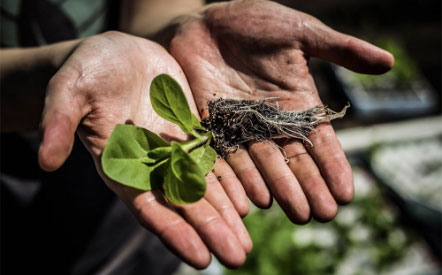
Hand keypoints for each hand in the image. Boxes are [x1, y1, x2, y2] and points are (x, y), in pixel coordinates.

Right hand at [38, 31, 250, 267]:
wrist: (115, 53)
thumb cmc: (86, 72)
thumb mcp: (69, 91)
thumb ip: (60, 123)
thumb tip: (44, 160)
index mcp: (122, 165)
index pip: (150, 207)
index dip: (175, 232)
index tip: (201, 258)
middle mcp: (152, 165)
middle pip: (185, 204)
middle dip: (211, 230)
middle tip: (238, 257)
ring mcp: (174, 150)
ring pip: (205, 187)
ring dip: (226, 213)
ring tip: (247, 240)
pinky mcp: (191, 131)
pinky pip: (215, 158)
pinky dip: (232, 178)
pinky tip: (251, 198)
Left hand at [168, 0, 393, 222]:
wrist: (205, 22)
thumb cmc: (254, 21)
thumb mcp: (300, 32)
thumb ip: (338, 49)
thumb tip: (388, 62)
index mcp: (296, 102)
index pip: (319, 139)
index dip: (333, 165)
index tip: (346, 193)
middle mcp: (270, 121)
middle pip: (293, 158)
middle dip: (308, 186)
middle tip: (322, 214)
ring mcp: (240, 126)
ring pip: (262, 164)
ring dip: (279, 189)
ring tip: (295, 212)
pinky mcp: (212, 125)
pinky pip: (226, 155)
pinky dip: (240, 177)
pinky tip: (254, 198)